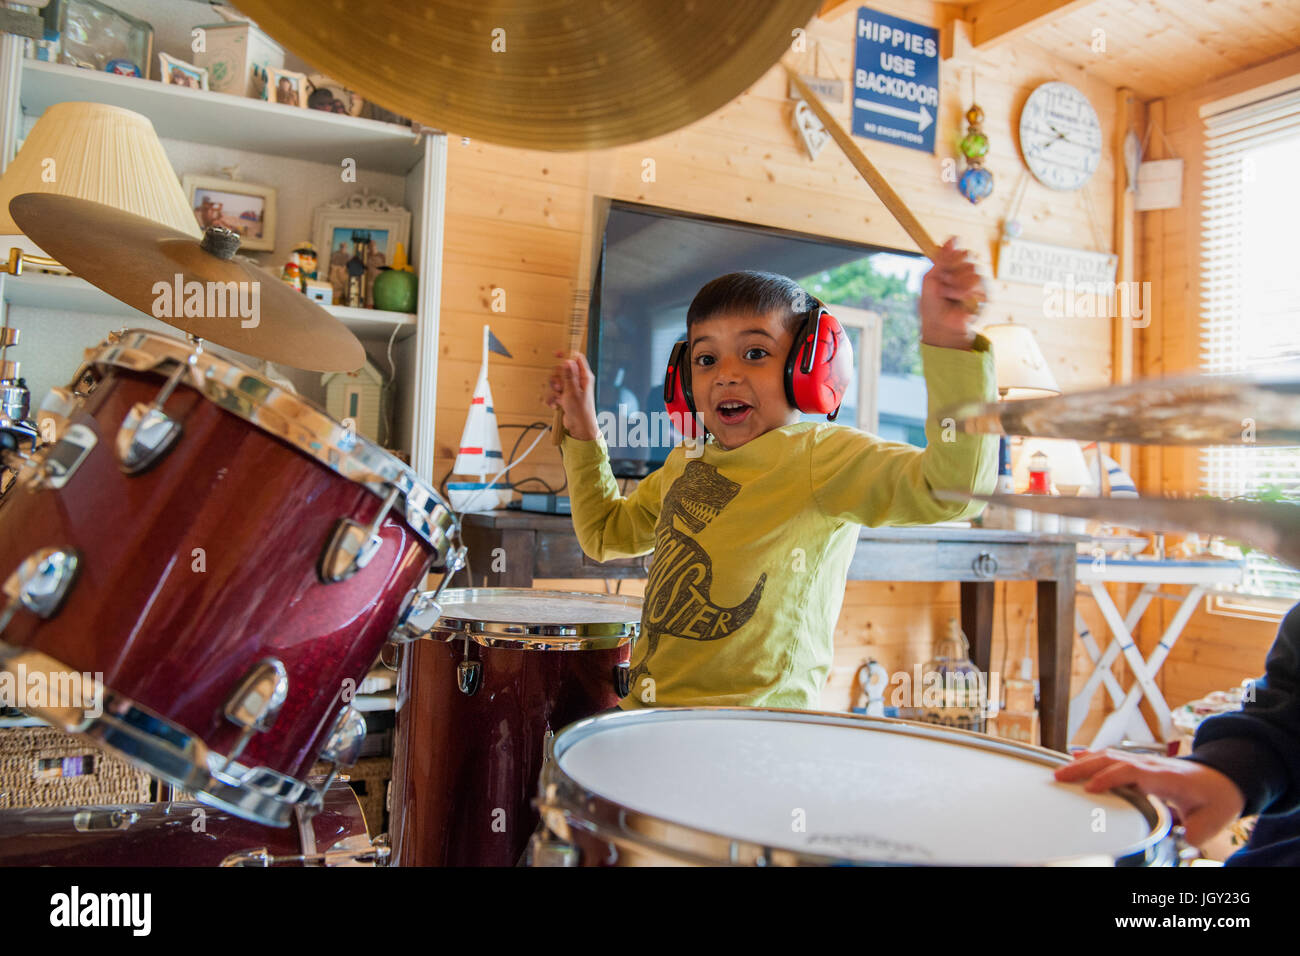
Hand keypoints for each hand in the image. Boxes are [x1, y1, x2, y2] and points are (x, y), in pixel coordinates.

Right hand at [545, 350, 600, 441]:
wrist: (579, 428)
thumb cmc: (581, 411)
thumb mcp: (573, 391)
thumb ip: (569, 375)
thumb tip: (567, 360)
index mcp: (584, 377)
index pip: (576, 358)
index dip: (566, 355)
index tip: (556, 354)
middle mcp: (578, 381)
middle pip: (562, 369)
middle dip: (556, 378)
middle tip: (558, 387)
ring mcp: (571, 389)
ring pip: (556, 381)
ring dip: (553, 390)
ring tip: (558, 398)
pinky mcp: (565, 397)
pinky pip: (554, 393)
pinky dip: (553, 398)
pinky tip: (555, 405)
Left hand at [919, 237, 984, 349]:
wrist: (938, 325)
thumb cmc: (932, 304)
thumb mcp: (931, 278)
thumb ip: (941, 259)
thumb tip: (952, 238)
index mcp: (955, 267)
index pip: (960, 250)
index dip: (951, 255)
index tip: (942, 266)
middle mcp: (968, 272)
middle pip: (967, 255)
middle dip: (951, 268)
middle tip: (943, 282)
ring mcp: (978, 282)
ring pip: (973, 269)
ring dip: (955, 282)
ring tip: (948, 294)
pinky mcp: (986, 294)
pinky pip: (977, 283)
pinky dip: (962, 291)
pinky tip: (957, 299)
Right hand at [1054, 749, 1245, 846]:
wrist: (1225, 778)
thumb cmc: (1216, 798)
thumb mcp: (1212, 821)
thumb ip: (1193, 834)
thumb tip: (1178, 843)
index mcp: (1167, 778)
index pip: (1132, 772)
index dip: (1109, 778)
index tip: (1089, 788)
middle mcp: (1152, 765)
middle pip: (1112, 759)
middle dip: (1084, 767)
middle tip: (1060, 777)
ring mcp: (1145, 761)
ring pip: (1109, 755)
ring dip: (1083, 762)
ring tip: (1059, 771)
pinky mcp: (1140, 763)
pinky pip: (1112, 756)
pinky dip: (1091, 756)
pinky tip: (1075, 757)